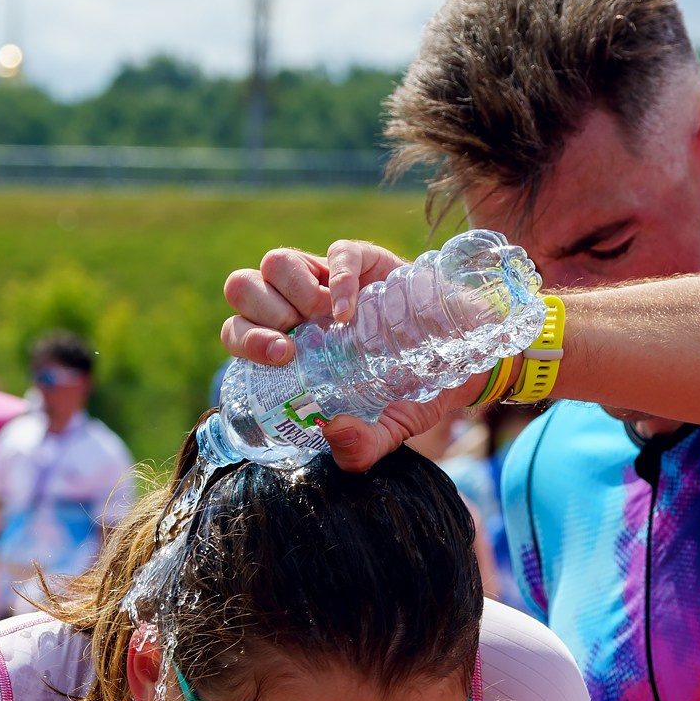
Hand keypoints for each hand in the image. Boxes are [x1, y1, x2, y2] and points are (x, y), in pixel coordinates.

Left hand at [220, 240, 483, 469]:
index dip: (246, 340)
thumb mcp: (385, 430)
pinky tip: (350, 310)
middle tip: (295, 343)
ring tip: (327, 323)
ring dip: (292, 292)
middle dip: (259, 314)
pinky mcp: (359, 259)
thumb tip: (334, 434)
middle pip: (242, 287)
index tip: (281, 357)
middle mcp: (296, 308)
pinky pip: (335, 252)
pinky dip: (338, 278)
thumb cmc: (409, 393)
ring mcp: (324, 279)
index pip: (238, 331)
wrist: (461, 361)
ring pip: (276, 262)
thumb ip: (360, 447)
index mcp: (286, 345)